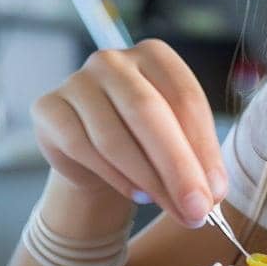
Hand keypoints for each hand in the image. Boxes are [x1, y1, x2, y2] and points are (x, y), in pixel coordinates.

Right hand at [31, 39, 226, 227]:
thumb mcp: (179, 143)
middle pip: (149, 114)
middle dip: (177, 168)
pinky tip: (137, 195)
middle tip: (197, 209)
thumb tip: (212, 194)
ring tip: (171, 208)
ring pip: (114, 137)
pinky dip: (114, 177)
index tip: (217, 191)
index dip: (204, 148)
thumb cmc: (146, 142)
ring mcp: (77, 81)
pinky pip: (82, 148)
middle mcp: (113, 60)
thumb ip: (197, 161)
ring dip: (148, 181)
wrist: (94, 156)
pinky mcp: (48, 108)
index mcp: (155, 56)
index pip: (185, 99)